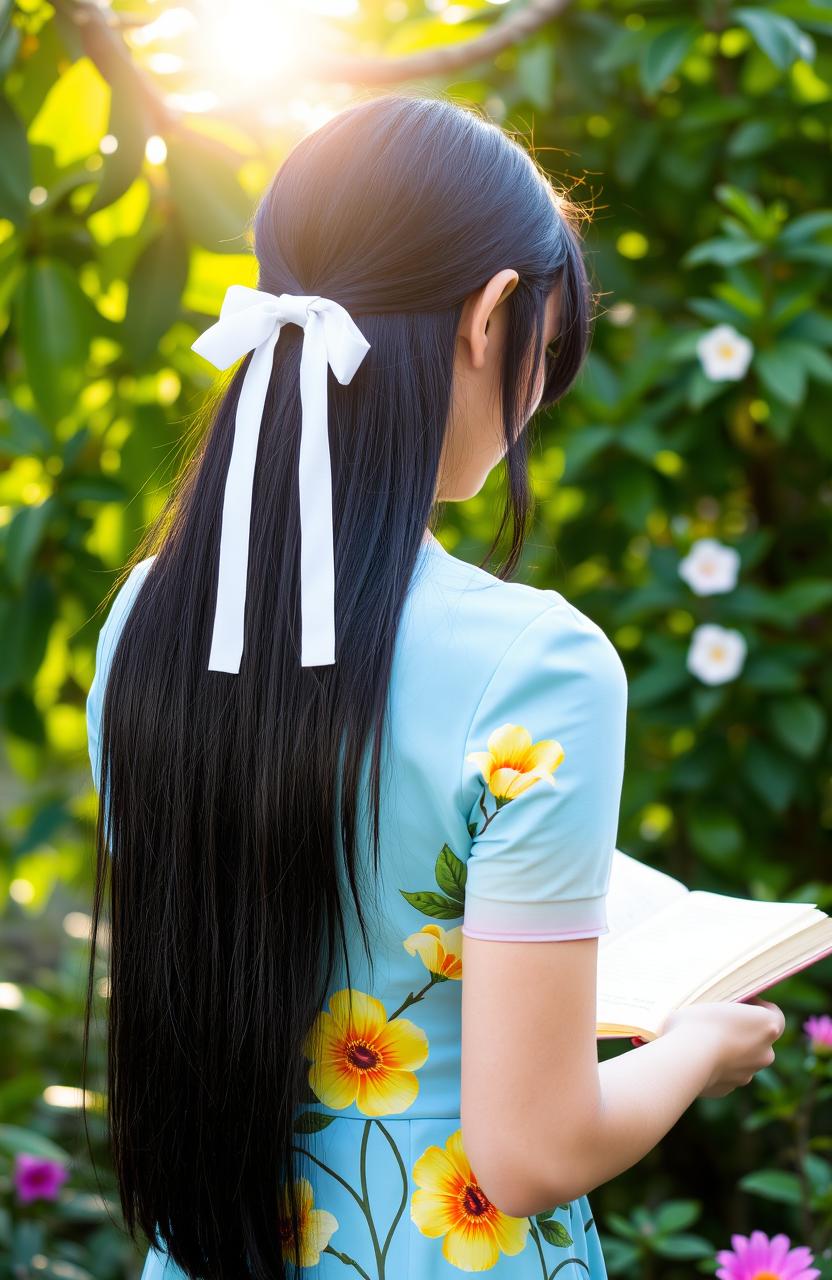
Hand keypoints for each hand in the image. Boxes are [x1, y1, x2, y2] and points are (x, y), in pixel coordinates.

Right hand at [656, 998, 785, 1097]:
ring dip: (729, 1052)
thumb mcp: (712, 1002)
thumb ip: (722, 1009)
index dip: (758, 1007)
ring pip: (742, 1060)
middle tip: (719, 1023)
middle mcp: (765, 1053)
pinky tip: (695, 1059)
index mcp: (767, 1025)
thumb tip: (715, 1012)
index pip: (774, 1014)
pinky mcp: (728, 1089)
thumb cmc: (698, 1023)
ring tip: (702, 1043)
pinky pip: (724, 1074)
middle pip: (759, 1040)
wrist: (685, 1060)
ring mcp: (748, 1074)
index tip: (740, 1003)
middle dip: (743, 1032)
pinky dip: (714, 1067)